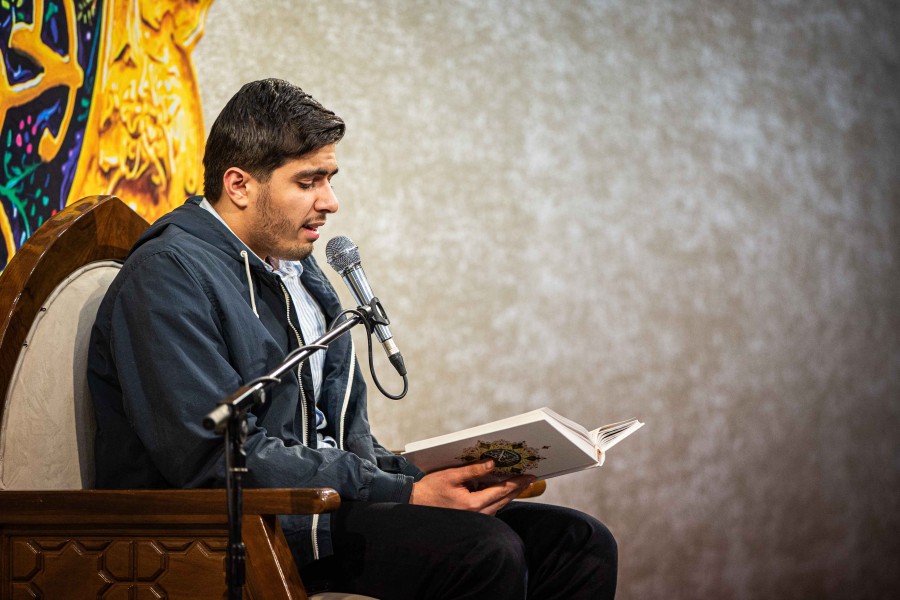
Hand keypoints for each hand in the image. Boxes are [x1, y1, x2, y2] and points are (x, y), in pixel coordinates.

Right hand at [409, 459, 535, 515]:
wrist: (416, 505)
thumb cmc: (431, 490)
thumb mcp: (451, 476)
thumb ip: (473, 470)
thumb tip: (492, 464)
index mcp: (473, 504)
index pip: (501, 491)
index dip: (517, 483)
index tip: (530, 477)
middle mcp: (477, 514)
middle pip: (504, 500)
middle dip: (518, 489)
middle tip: (531, 479)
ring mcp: (474, 517)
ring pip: (499, 505)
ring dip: (510, 494)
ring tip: (520, 484)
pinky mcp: (471, 517)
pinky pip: (490, 507)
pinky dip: (499, 498)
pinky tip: (502, 491)